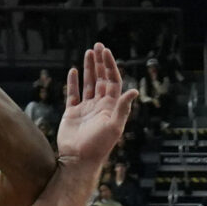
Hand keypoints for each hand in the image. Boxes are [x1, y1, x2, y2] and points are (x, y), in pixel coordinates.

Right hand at [58, 43, 138, 168]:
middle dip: (100, 63)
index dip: (110, 66)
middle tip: (98, 45)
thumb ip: (122, 108)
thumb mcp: (114, 126)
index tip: (106, 52)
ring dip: (88, 68)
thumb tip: (134, 90)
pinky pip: (73, 94)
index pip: (112, 81)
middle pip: (101, 79)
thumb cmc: (98, 146)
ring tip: (88, 52)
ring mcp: (86, 109)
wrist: (78, 160)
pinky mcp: (72, 113)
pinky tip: (74, 71)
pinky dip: (73, 82)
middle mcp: (100, 106)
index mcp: (111, 107)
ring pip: (88, 84)